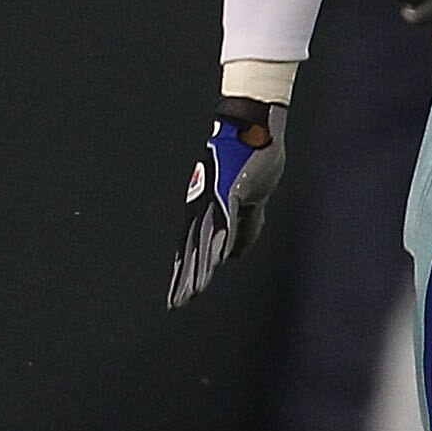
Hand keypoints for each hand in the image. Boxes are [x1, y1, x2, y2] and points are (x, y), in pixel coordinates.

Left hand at [167, 98, 285, 308]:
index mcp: (205, 209)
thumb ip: (240, 230)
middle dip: (187, 278)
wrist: (253, 127)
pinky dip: (224, 239)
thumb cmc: (248, 160)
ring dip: (202, 266)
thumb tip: (232, 256)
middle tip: (178, 303)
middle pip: (193, 249)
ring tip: (195, 290)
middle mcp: (205, 205)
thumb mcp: (246, 203)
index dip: (186, 271)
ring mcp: (217, 197)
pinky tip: (220, 259)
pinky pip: (228, 219)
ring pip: (206, 239)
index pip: (192, 247)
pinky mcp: (233, 189)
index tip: (179, 295)